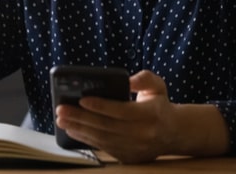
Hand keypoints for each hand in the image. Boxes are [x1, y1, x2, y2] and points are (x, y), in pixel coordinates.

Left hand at [55, 70, 229, 163]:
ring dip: (79, 129)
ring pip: (102, 139)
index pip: (122, 111)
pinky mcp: (128, 157)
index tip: (82, 99)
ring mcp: (135, 149)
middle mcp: (143, 134)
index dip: (101, 106)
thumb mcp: (158, 85)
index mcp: (151, 114)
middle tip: (61, 109)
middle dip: (81, 118)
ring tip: (62, 120)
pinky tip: (73, 130)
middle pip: (107, 126)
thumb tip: (127, 80)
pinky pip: (103, 148)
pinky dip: (86, 139)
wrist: (173, 133)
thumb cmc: (159, 105)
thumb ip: (144, 78)